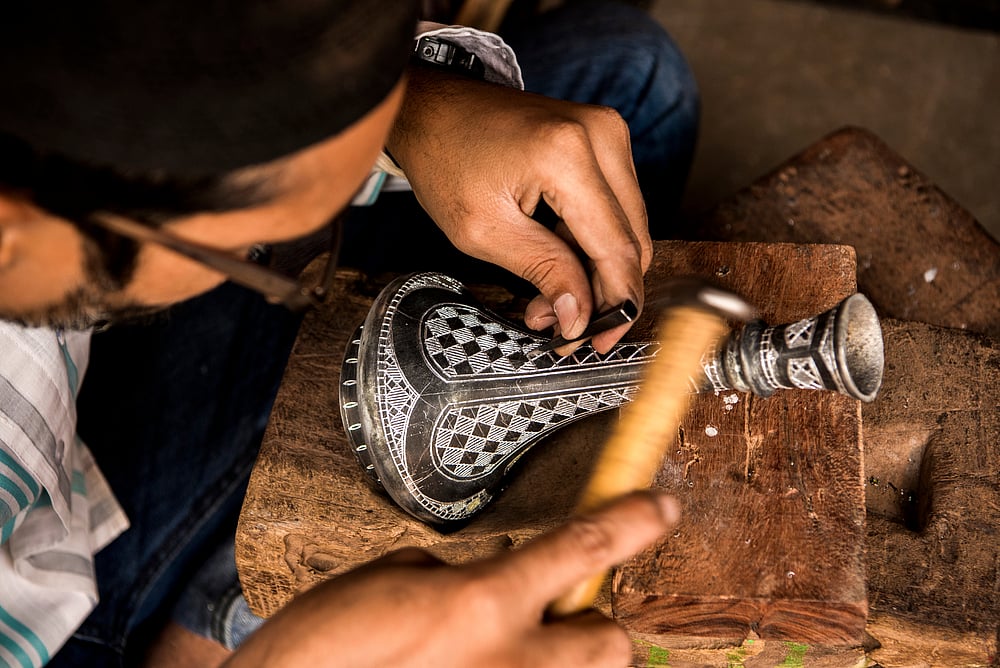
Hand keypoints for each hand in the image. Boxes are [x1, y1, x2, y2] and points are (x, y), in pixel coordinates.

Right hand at [223, 492, 678, 667]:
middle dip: (590, 623)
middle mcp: (510, 666)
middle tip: (548, 619)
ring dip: (562, 661)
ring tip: (507, 658)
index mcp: (479, 604)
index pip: (582, 549)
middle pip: (609, 640)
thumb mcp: (387, 582)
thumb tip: (493, 587)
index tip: (662, 505)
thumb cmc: (317, 649)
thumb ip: (459, 578)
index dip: (632, 521)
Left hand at [387, 68, 652, 352]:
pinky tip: (555, 266)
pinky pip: (614, 209)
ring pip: (627, 229)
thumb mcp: (483, 231)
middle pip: (632, 240)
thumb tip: (581, 318)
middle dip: (601, 293)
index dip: (614, 304)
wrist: (433, 108)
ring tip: (547, 299)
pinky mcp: (603, 139)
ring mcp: (607, 132)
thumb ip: (543, 272)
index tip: (597, 342)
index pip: (617, 247)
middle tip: (563, 327)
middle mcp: (601, 135)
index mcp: (568, 155)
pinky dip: (590, 244)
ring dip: (594, 272)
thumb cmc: (446, 160)